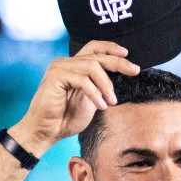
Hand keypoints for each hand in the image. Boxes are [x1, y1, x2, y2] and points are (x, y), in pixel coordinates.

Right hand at [7, 41, 140, 153]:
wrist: (46, 132)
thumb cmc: (65, 119)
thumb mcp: (90, 100)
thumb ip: (100, 87)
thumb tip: (121, 79)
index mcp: (73, 66)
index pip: (94, 48)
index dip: (111, 48)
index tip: (127, 55)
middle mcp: (65, 63)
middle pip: (96, 55)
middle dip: (118, 63)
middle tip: (134, 71)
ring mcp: (59, 68)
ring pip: (92, 66)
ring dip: (106, 85)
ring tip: (111, 101)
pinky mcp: (55, 77)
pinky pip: (83, 80)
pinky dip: (95, 93)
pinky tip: (101, 105)